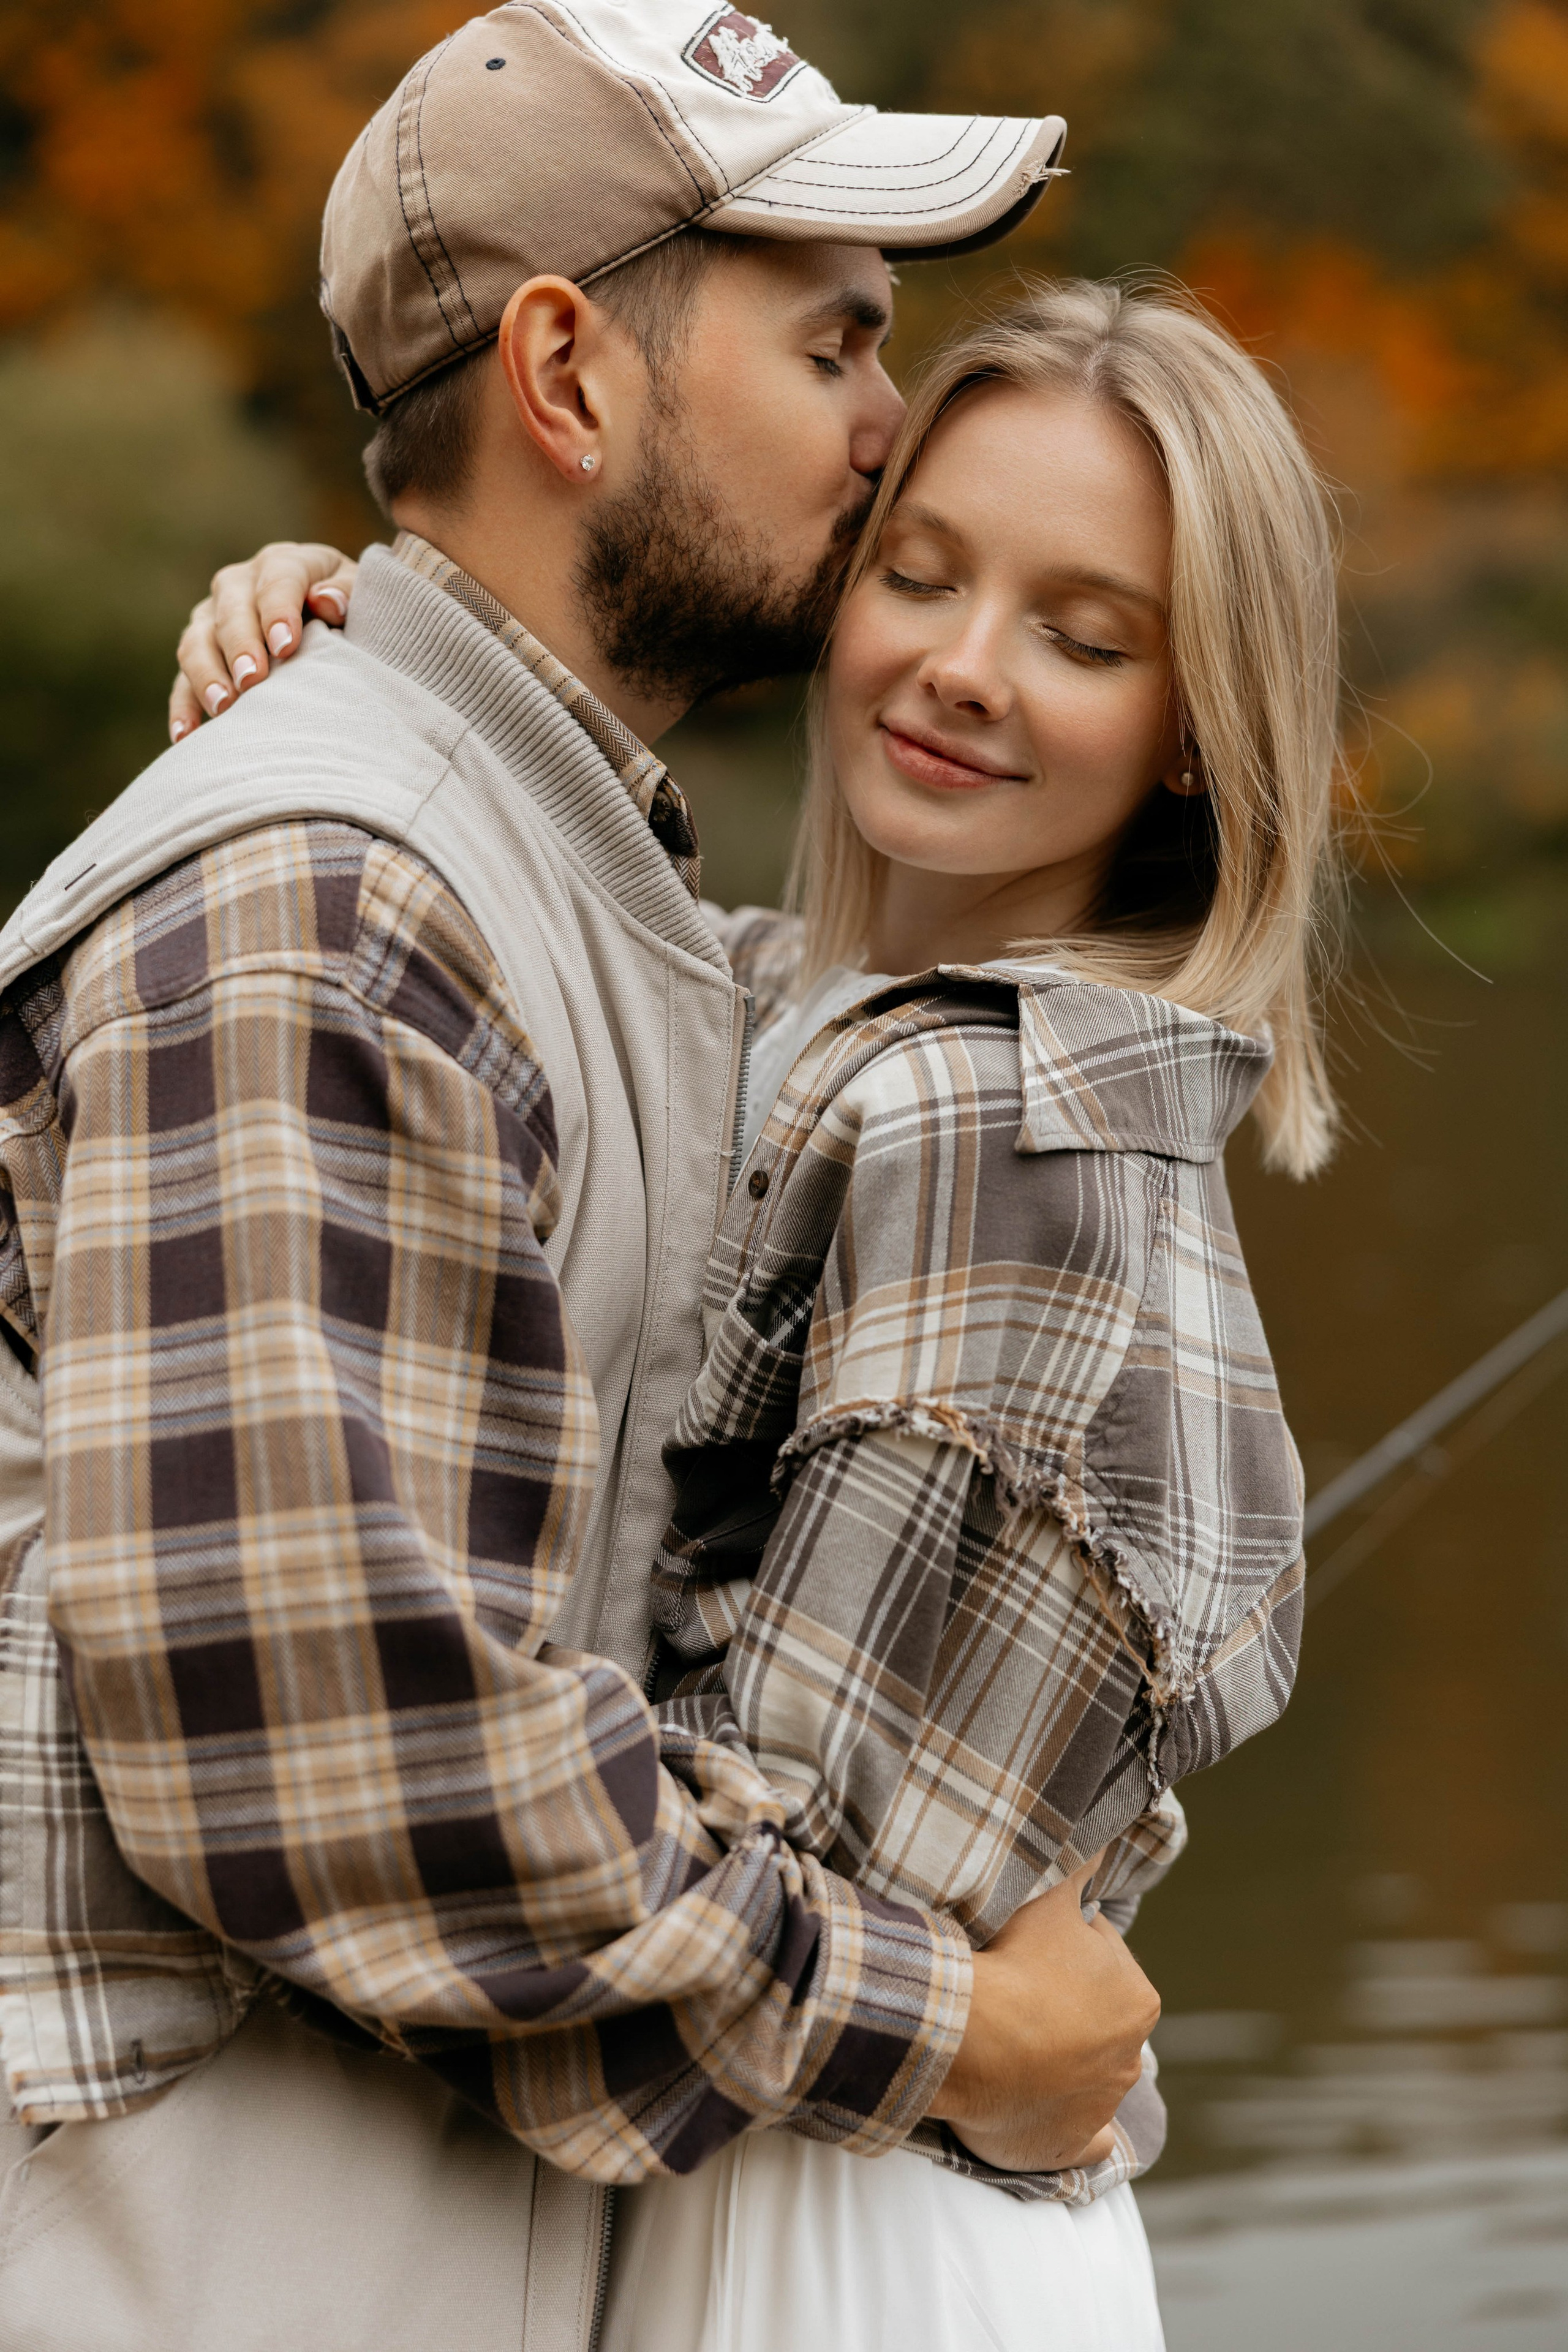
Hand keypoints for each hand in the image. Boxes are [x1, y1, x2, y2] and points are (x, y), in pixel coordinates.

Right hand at [169, 543, 357, 741]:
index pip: (277, 579)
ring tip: (223, 706)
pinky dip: (183, 708)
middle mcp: (241, 585)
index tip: (286, 645)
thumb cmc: (352, 613)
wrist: (337, 629)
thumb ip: (349, 593)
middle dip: (240, 645)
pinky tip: (187, 736)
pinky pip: (183, 680)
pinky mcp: (201, 654)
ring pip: (197, 640)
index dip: (279, 610)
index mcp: (284, 564)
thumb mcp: (361, 596)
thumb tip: (326, 601)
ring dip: (206, 674)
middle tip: (252, 680)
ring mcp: (214, 618)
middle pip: (230, 610)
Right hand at [925, 1860, 1160, 2173]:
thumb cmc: (1017, 1965)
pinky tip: (1052, 2113)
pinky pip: (1084, 2140)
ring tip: (1010, 2043)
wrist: (976, 2042)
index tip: (1027, 1951)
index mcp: (1138, 1998)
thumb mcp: (1050, 1901)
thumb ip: (1080, 1867)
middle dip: (1063, 2006)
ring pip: (1084, 2074)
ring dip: (1058, 2060)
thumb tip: (1104, 1837)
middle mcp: (1131, 2056)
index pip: (1101, 1961)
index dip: (1061, 1951)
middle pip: (1093, 2018)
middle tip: (1014, 1993)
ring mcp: (1102, 2106)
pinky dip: (1074, 2130)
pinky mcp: (1071, 2147)